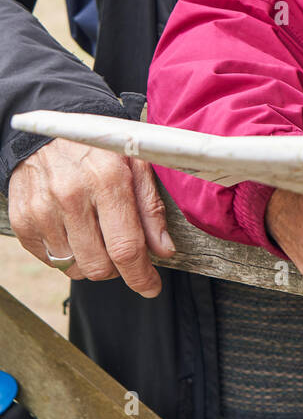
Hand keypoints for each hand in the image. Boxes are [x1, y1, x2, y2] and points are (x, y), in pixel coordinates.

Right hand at [7, 138, 174, 296]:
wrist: (50, 132)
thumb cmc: (100, 149)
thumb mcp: (136, 164)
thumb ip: (151, 209)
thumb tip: (164, 251)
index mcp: (107, 180)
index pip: (126, 247)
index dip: (141, 276)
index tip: (151, 286)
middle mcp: (71, 196)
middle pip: (99, 266)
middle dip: (117, 269)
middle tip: (122, 250)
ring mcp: (43, 210)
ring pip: (74, 268)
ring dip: (91, 261)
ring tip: (96, 234)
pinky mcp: (23, 219)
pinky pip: (50, 260)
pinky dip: (67, 255)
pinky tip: (74, 231)